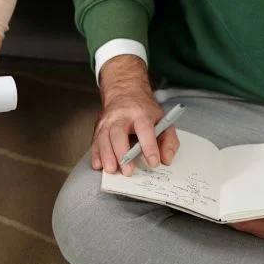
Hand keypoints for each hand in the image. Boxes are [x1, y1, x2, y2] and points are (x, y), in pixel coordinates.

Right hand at [93, 55, 179, 175]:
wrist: (125, 93)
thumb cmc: (144, 111)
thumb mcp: (163, 121)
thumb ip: (169, 141)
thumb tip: (166, 159)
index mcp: (140, 113)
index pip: (144, 129)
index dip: (149, 146)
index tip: (153, 162)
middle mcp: (121, 117)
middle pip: (118, 133)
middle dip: (122, 153)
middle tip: (128, 171)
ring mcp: (107, 122)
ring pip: (103, 138)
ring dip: (106, 156)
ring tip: (112, 170)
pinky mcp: (98, 128)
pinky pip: (95, 142)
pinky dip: (96, 155)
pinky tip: (99, 165)